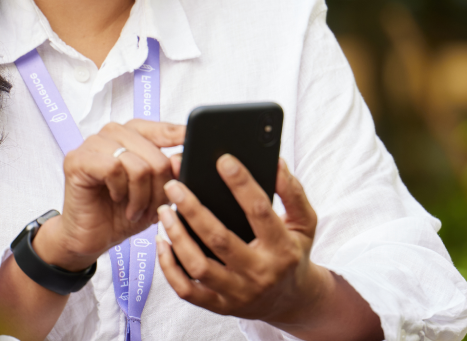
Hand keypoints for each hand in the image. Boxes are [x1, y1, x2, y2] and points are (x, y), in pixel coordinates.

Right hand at [35, 119, 183, 270]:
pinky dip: (120, 190)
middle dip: (159, 188)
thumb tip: (180, 158)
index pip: (163, 129)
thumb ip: (170, 173)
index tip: (193, 141)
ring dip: (141, 195)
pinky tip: (116, 199)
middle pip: (155, 154)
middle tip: (151, 208)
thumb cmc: (121, 212)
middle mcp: (113, 133)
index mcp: (133, 134)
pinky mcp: (77, 159)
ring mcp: (93, 143)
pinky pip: (114, 168)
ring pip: (137, 164)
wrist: (92, 237)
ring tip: (134, 209)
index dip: (180, 136)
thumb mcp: (156, 193)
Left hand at [155, 156, 331, 327]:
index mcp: (282, 248)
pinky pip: (187, 290)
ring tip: (164, 211)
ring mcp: (237, 293)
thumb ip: (293, 192)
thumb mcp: (304, 222)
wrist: (291, 301)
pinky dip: (169, 267)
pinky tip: (162, 242)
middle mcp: (260, 273)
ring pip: (198, 266)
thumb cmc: (293, 252)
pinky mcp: (220, 306)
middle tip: (174, 185)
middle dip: (193, 209)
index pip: (259, 211)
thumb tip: (276, 162)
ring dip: (177, 236)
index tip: (223, 160)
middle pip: (220, 239)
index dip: (241, 183)